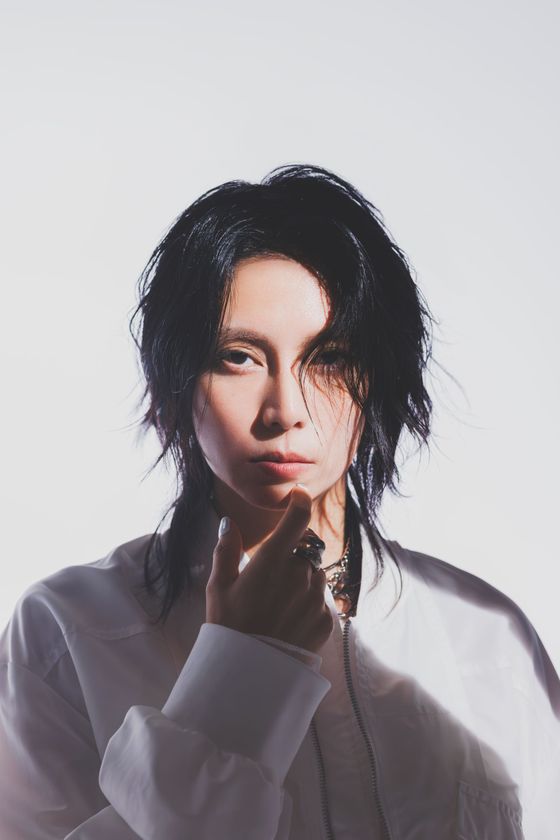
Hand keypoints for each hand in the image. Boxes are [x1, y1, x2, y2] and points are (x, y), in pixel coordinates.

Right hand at [205, 485, 333, 653]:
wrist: (250, 675)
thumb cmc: (229, 628)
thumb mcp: (219, 587)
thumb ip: (226, 550)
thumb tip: (229, 523)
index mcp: (272, 561)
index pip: (297, 518)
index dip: (299, 502)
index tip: (298, 496)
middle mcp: (299, 574)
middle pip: (305, 549)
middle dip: (293, 554)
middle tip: (270, 577)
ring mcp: (315, 598)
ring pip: (315, 574)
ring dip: (302, 579)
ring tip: (277, 604)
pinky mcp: (325, 620)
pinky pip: (320, 601)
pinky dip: (308, 603)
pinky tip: (287, 620)